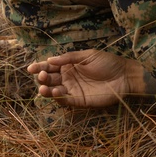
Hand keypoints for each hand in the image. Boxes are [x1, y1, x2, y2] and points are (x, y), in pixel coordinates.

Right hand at [26, 49, 144, 107]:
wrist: (124, 76)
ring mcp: (73, 90)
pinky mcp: (79, 101)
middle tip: (41, 76)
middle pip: (50, 79)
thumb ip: (69, 57)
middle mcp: (69, 78)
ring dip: (47, 90)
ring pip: (54, 91)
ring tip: (44, 88)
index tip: (30, 68)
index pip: (50, 66)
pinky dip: (58, 98)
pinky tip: (56, 92)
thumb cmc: (108, 63)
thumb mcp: (88, 55)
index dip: (40, 67)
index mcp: (69, 65)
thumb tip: (49, 59)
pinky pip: (65, 101)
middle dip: (42, 78)